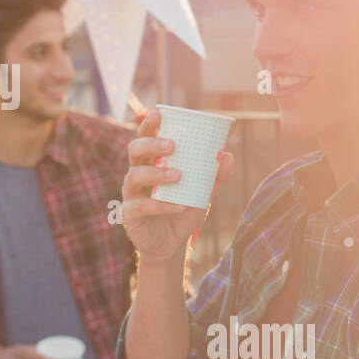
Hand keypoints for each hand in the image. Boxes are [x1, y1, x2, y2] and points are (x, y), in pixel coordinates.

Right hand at [121, 109, 233, 264]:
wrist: (172, 244)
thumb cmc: (183, 211)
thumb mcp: (202, 193)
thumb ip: (213, 176)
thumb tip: (227, 156)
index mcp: (151, 162)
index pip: (145, 137)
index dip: (148, 125)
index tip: (158, 114)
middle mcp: (137, 174)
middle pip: (134, 150)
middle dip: (151, 144)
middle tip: (172, 145)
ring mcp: (131, 194)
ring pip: (135, 176)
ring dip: (157, 173)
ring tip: (178, 175)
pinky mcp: (130, 214)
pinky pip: (142, 206)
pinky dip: (162, 205)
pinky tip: (179, 206)